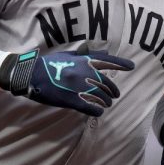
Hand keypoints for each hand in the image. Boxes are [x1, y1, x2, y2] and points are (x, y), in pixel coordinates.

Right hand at [1, 46, 134, 116]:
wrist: (32, 75)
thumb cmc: (49, 64)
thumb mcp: (68, 55)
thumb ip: (85, 56)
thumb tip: (102, 53)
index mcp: (84, 61)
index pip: (107, 61)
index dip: (121, 64)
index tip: (131, 67)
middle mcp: (85, 73)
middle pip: (107, 83)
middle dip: (113, 91)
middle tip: (114, 96)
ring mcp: (80, 87)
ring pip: (101, 97)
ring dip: (106, 102)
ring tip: (106, 104)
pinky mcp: (73, 100)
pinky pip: (92, 108)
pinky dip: (97, 111)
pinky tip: (98, 112)